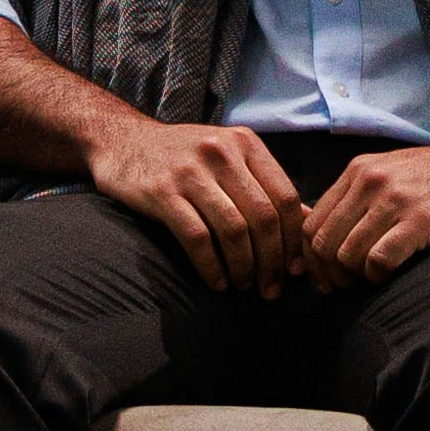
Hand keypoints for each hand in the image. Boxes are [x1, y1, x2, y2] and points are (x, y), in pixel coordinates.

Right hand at [86, 107, 321, 295]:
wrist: (121, 140)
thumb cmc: (183, 156)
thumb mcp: (228, 156)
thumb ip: (264, 184)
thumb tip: (308, 220)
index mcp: (245, 143)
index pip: (285, 196)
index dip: (294, 239)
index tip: (294, 270)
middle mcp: (221, 152)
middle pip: (263, 217)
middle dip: (272, 261)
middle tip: (271, 290)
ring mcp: (190, 171)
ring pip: (233, 230)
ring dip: (245, 268)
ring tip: (245, 287)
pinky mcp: (162, 192)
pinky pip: (197, 238)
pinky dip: (212, 267)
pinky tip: (217, 282)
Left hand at [295, 123, 429, 280]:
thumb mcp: (393, 173)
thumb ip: (360, 196)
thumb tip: (327, 232)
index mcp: (359, 170)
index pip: (312, 222)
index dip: (310, 258)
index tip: (324, 276)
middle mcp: (370, 181)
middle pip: (323, 242)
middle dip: (328, 274)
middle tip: (343, 288)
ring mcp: (396, 199)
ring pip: (347, 254)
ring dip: (354, 278)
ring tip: (368, 282)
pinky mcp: (421, 220)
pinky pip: (379, 260)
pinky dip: (377, 277)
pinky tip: (389, 277)